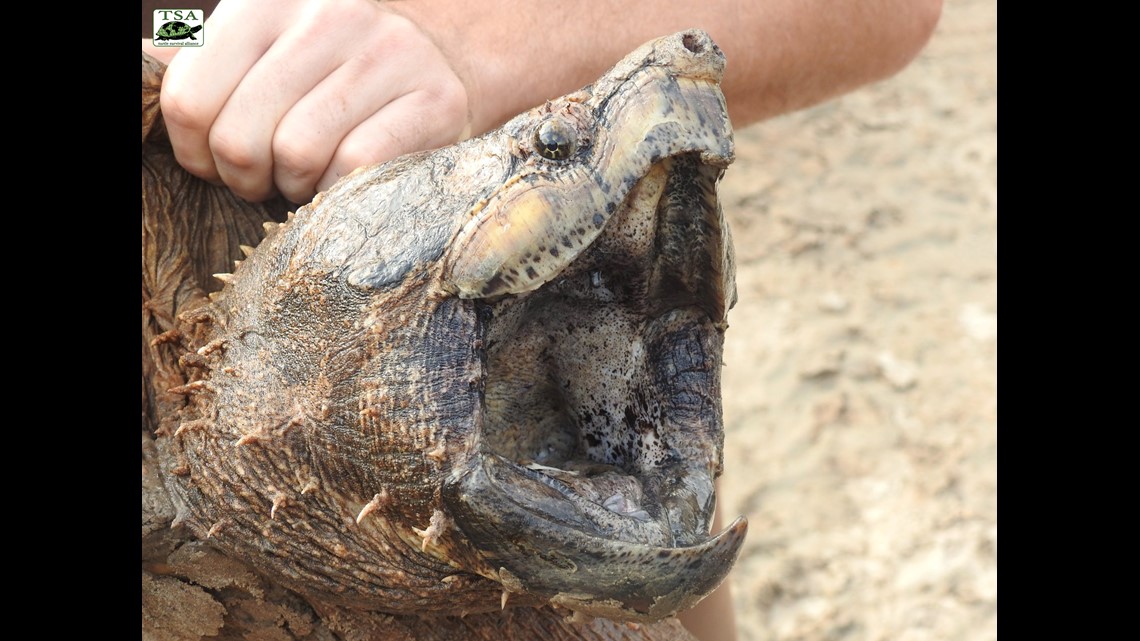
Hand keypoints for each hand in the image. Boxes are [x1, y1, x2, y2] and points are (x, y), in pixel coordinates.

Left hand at [142, 0, 470, 202]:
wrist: (448, 60)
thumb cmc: (337, 68)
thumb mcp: (268, 46)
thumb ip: (207, 61)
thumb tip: (142, 69)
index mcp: (269, 2)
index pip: (190, 100)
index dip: (195, 153)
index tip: (219, 162)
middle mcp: (328, 17)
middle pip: (240, 138)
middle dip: (245, 179)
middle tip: (265, 180)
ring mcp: (385, 56)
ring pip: (297, 154)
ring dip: (296, 187)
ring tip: (307, 178)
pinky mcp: (433, 100)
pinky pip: (356, 167)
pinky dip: (342, 191)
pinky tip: (344, 181)